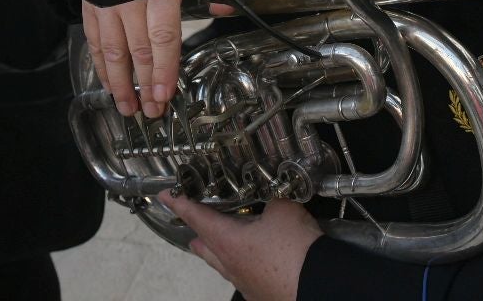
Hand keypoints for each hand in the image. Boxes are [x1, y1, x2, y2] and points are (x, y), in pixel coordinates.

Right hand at [81, 0, 234, 117]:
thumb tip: (226, 7)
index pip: (162, 38)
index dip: (163, 71)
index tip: (164, 97)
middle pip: (137, 50)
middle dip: (143, 85)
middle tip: (148, 112)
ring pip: (111, 47)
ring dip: (118, 81)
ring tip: (125, 105)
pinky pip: (93, 34)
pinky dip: (99, 59)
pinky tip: (106, 78)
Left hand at [160, 193, 319, 300]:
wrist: (317, 285)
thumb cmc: (295, 248)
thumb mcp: (285, 210)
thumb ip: (274, 198)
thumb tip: (274, 192)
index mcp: (227, 241)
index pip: (197, 217)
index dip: (180, 203)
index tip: (165, 196)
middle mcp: (230, 265)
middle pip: (204, 248)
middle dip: (198, 235)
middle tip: (194, 225)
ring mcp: (244, 284)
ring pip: (223, 266)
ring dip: (220, 252)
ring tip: (225, 243)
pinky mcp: (260, 295)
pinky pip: (244, 277)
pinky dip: (244, 265)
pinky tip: (255, 262)